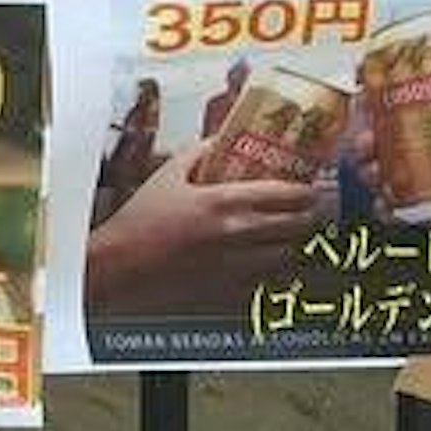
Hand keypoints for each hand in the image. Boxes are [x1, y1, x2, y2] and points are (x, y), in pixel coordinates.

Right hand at [84, 147, 331, 321]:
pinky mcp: (232, 291)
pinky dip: (273, 270)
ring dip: (293, 244)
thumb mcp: (166, 175)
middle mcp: (237, 234)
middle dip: (308, 215)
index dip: (306, 190)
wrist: (121, 265)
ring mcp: (238, 266)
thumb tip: (218, 139)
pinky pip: (269, 281)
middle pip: (298, 226)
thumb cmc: (139, 221)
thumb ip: (196, 153)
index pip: (286, 194)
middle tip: (307, 209)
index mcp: (222, 201)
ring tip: (289, 235)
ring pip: (289, 256)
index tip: (309, 187)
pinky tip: (265, 261)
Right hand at [341, 13, 430, 268]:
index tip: (361, 90)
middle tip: (362, 142)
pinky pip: (410, 208)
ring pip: (392, 170)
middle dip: (365, 136)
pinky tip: (383, 204)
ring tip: (371, 172)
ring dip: (370, 170)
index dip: (377, 94)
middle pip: (389, 134)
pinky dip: (389, 207)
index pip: (405, 96)